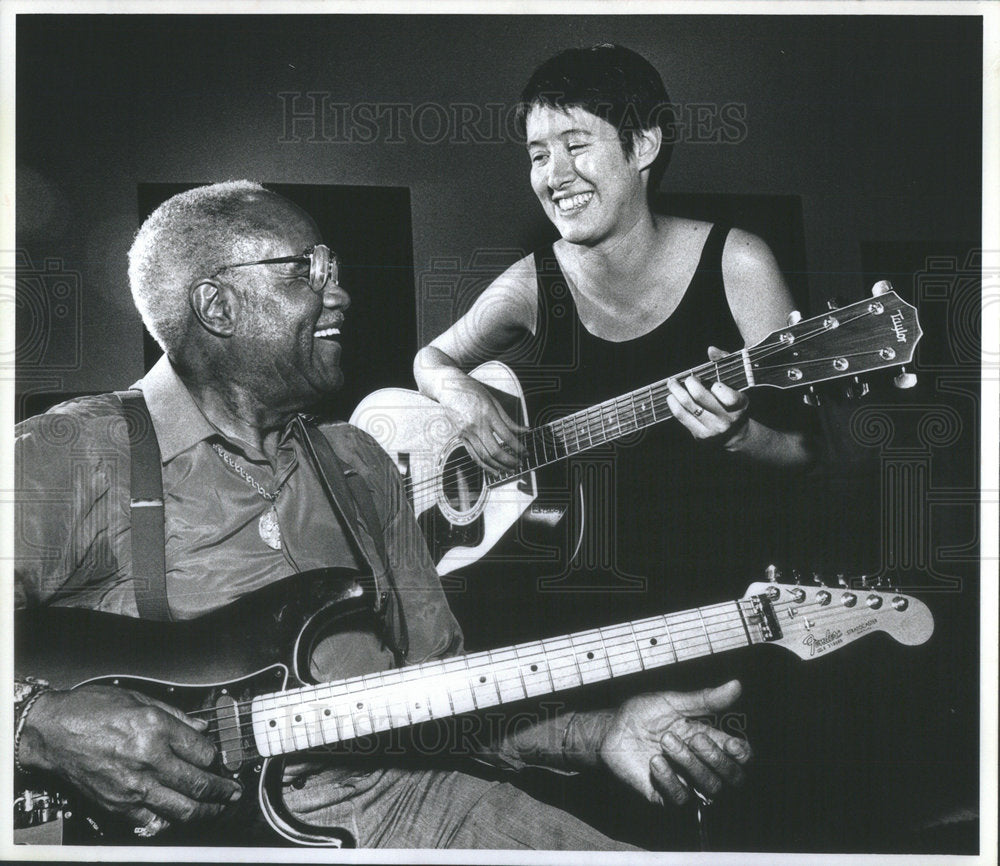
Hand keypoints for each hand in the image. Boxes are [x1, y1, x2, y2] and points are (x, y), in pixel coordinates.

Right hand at [18, 684, 241, 832]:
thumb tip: (199, 728)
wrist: (52, 731)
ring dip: (206, 811)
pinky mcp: (118, 804)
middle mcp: (149, 759)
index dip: (217, 757)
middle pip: (199, 783)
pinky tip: (177, 816)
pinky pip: (152, 821)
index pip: (203, 752)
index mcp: (156, 729)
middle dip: (222, 790)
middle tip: (232, 792)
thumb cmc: (90, 711)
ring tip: (216, 808)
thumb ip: (175, 716)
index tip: (220, 760)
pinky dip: (169, 821)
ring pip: (182, 808)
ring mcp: (134, 786)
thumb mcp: (140, 699)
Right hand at [439, 375, 526, 472]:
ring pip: (483, 456)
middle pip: (494, 450)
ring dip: (498, 466)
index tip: (526, 453)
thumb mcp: (494, 401)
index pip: (506, 436)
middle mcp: (476, 425)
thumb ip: (508, 419)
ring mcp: (466, 433)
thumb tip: (525, 431)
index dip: (518, 447)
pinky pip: (473, 455)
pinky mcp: (460, 437)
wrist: (448, 388)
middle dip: (510, 461)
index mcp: (487, 413)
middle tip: (519, 464)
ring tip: (510, 470)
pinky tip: (494, 470)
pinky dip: (485, 465)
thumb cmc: (474, 392)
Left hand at [596, 681, 750, 806]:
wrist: (612, 729)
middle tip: (695, 738)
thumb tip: (736, 685)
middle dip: (716, 758)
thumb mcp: (674, 702)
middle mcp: (701, 765)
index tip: (731, 742)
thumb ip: (706, 699)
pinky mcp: (665, 795)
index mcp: (710, 741)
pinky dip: (670, 779)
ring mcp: (685, 782)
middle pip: (732, 778)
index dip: (742, 755)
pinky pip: (681, 799)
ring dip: (690, 763)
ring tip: (665, 741)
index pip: (741, 758)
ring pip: (709, 789)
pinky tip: (655, 761)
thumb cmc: (643, 714)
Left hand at [666, 347, 749, 448]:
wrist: (734, 434)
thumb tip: (710, 349)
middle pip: (700, 397)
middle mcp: (727, 419)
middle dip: (689, 383)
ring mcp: (713, 429)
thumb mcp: (736, 383)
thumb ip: (725, 362)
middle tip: (686, 378)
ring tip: (672, 384)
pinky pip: (681, 416)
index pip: (727, 395)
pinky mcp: (700, 436)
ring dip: (676, 391)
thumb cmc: (733, 401)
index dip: (716, 386)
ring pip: (687, 406)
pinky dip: (673, 404)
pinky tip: (671, 397)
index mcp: (739, 405)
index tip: (711, 382)